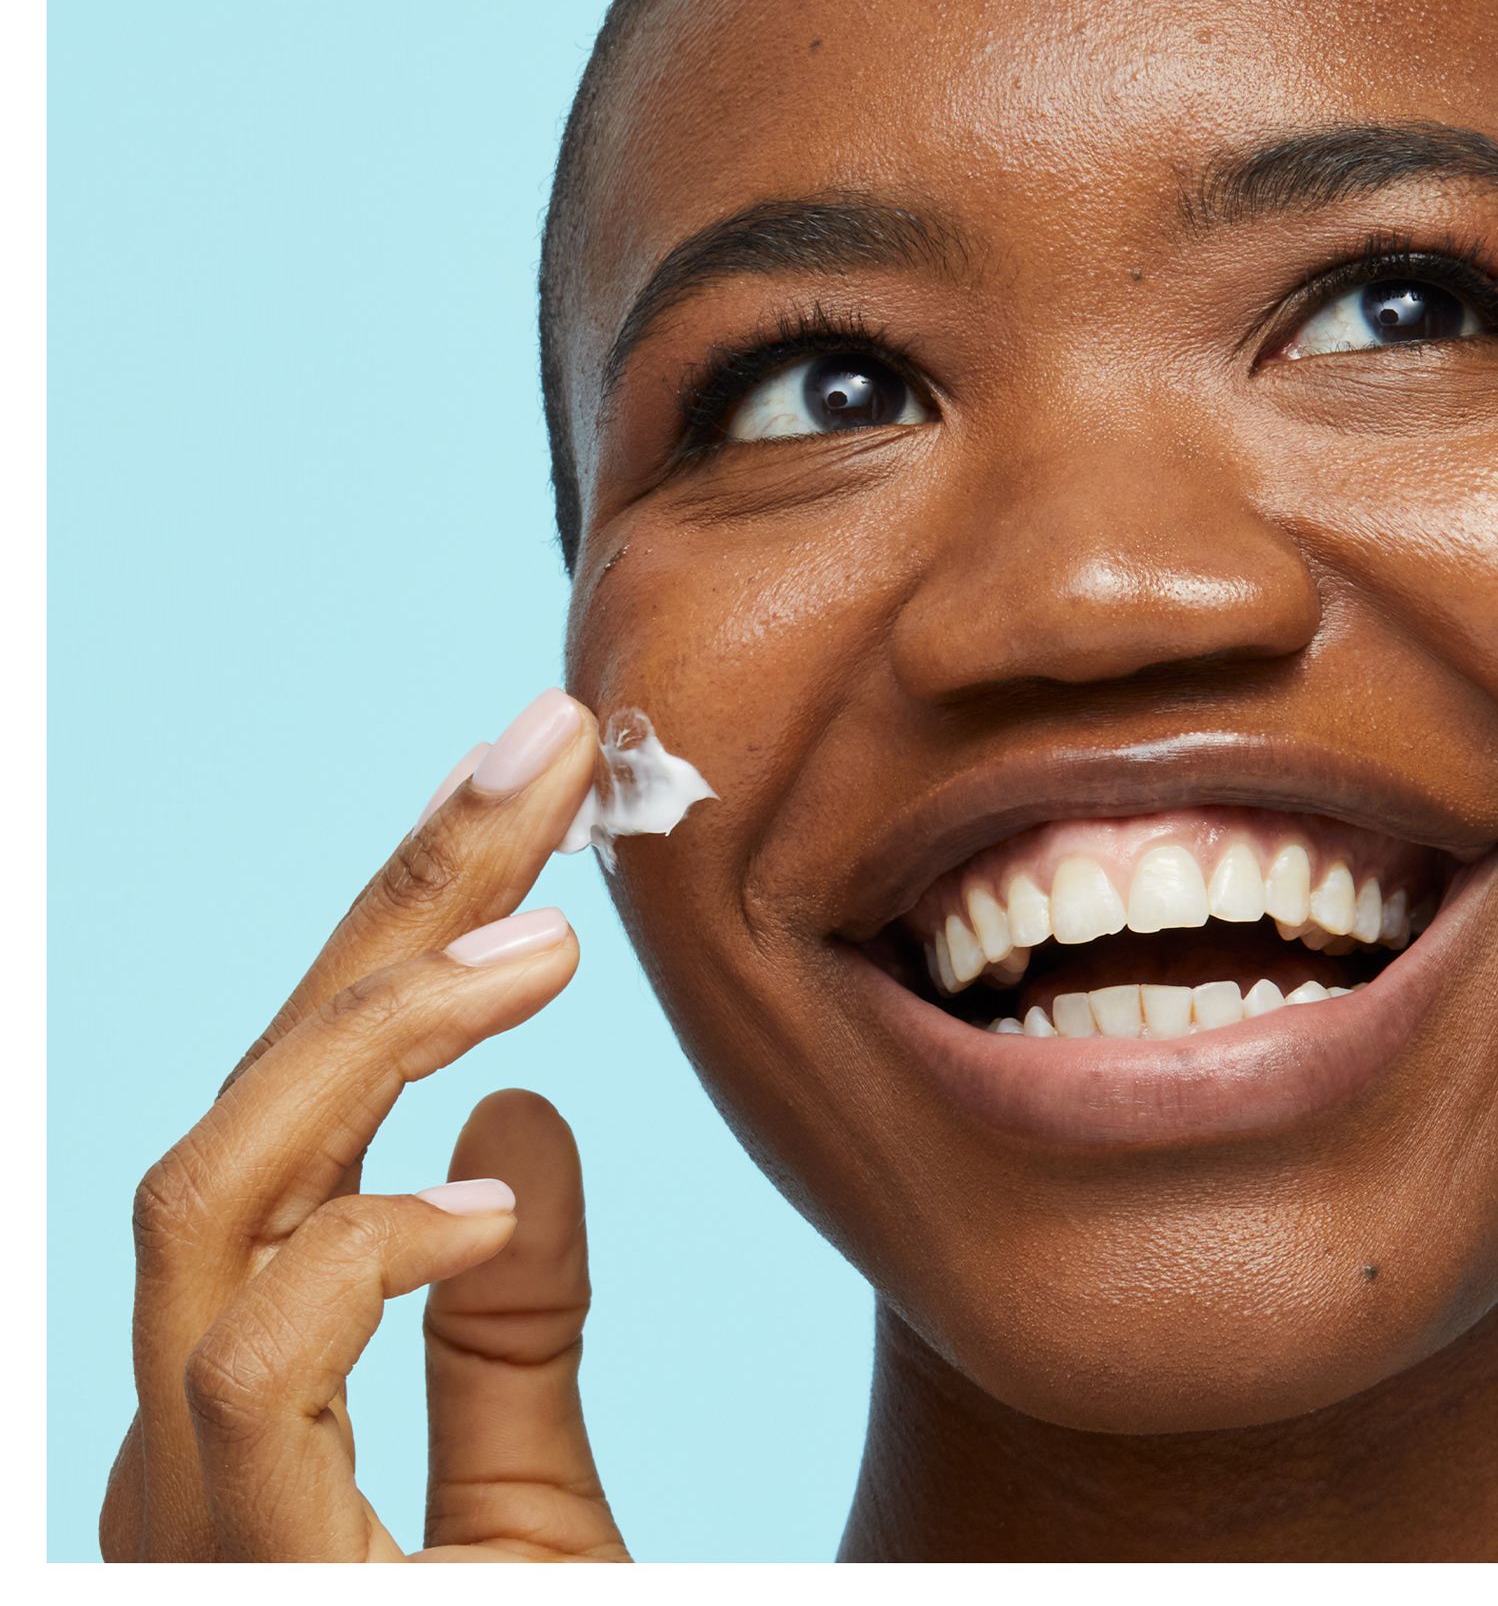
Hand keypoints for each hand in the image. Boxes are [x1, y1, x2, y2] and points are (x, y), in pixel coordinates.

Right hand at [99, 689, 631, 1561]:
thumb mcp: (521, 1516)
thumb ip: (498, 1327)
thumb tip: (516, 1121)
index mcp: (255, 1381)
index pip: (320, 1097)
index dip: (413, 919)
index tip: (537, 781)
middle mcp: (185, 1420)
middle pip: (263, 1094)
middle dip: (395, 899)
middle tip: (542, 748)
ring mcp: (182, 1503)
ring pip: (207, 1199)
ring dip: (366, 1037)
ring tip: (537, 939)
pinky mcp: (225, 1575)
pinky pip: (246, 1384)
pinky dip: (355, 1261)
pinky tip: (477, 1190)